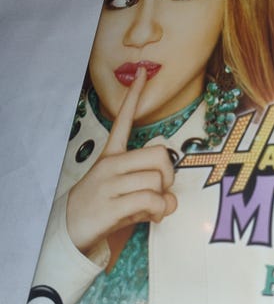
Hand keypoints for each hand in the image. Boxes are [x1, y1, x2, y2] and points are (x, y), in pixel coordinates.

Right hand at [66, 67, 176, 254]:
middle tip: (161, 190)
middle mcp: (110, 165)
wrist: (72, 231)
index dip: (135, 96)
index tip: (143, 71)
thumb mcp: (128, 193)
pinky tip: (152, 217)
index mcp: (111, 156)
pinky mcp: (111, 205)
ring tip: (151, 210)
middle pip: (160, 156)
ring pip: (157, 182)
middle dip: (170, 176)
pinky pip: (151, 201)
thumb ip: (153, 191)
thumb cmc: (105, 207)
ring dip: (163, 201)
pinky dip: (159, 211)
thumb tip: (172, 200)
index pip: (124, 120)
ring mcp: (109, 185)